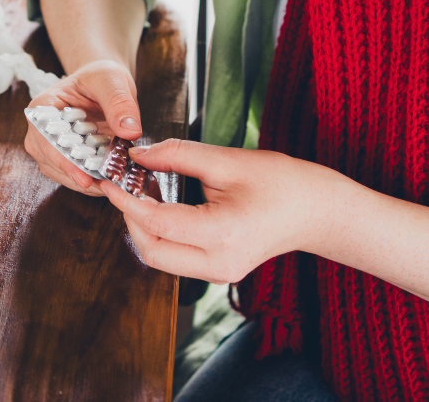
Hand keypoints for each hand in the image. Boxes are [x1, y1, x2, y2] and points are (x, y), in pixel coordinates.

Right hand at [23, 59, 144, 194]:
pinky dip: (97, 182)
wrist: (103, 85)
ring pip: (66, 176)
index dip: (64, 162)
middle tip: (112, 185)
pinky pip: (79, 178)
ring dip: (92, 182)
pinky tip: (115, 180)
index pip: (47, 140)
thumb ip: (119, 102)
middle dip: (83, 177)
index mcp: (42, 109)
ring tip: (118, 183)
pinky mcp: (67, 162)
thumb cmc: (100, 77)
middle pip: (54, 163)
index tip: (85, 179)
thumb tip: (129, 130)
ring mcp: (51, 150)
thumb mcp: (111, 79)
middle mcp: (40, 133)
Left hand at [99, 139, 339, 283]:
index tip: (110, 180)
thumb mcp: (229, 160)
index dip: (128, 201)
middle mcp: (218, 264)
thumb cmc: (282, 182)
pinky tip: (162, 205)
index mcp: (222, 235)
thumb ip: (178, 155)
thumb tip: (139, 154)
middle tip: (125, 186)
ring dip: (145, 228)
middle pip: (152, 252)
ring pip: (162, 259)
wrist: (318, 211)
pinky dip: (162, 234)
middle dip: (131, 220)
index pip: (158, 223)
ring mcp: (219, 274)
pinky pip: (177, 258)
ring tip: (143, 192)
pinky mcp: (219, 272)